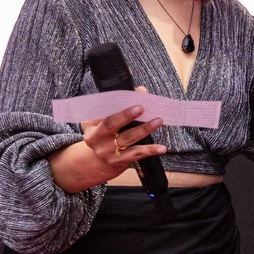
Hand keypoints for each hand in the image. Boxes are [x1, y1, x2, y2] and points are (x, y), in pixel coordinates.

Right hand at [49, 88, 166, 193]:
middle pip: (111, 125)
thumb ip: (120, 105)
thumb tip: (141, 90)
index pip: (103, 112)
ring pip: (127, 139)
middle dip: (125, 116)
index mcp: (91, 125)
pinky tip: (162, 148)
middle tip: (141, 107)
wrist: (99, 163)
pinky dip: (150, 150)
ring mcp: (107, 151)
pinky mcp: (118, 161)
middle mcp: (96, 138)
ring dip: (144, 129)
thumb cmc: (105, 135)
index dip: (115, 104)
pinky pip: (136, 154)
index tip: (129, 96)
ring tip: (158, 121)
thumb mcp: (104, 120)